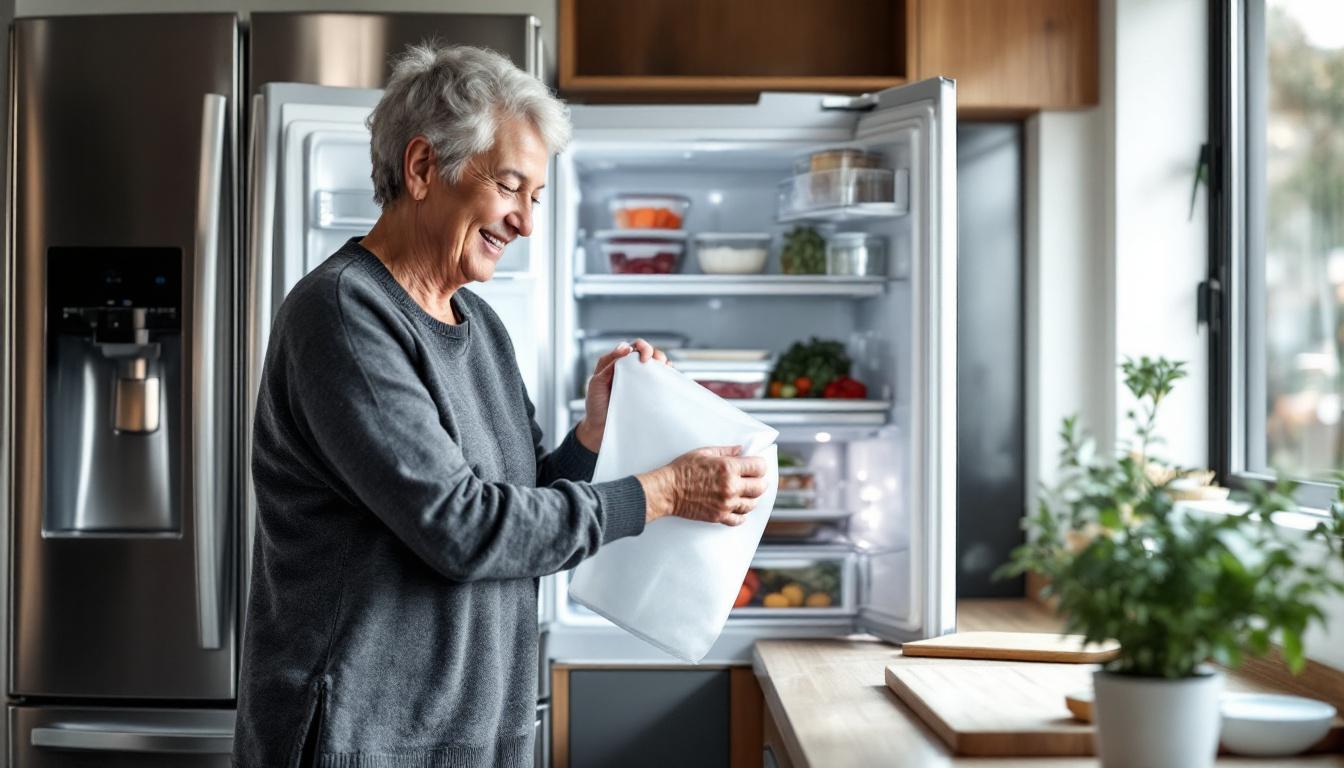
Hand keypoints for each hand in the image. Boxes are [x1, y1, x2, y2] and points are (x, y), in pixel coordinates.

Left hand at [576, 338, 667, 451]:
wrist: (601, 429)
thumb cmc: (596, 406)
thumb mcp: (596, 383)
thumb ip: (608, 365)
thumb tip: (625, 349)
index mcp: (616, 363)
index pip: (631, 347)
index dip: (640, 347)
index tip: (643, 358)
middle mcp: (629, 369)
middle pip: (646, 352)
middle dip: (653, 352)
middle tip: (656, 361)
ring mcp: (639, 380)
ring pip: (655, 364)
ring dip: (662, 362)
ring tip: (664, 367)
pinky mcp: (647, 392)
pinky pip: (659, 379)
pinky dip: (666, 375)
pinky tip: (667, 376)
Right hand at [636, 446, 768, 525]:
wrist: (666, 490)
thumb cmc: (682, 469)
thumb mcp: (704, 452)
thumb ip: (726, 451)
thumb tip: (742, 450)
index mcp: (728, 468)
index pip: (759, 467)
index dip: (760, 465)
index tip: (756, 466)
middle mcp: (731, 487)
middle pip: (760, 487)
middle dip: (760, 481)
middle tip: (755, 480)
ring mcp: (726, 504)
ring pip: (752, 504)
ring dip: (752, 498)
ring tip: (746, 494)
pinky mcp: (719, 516)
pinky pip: (739, 519)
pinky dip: (742, 514)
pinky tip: (738, 508)